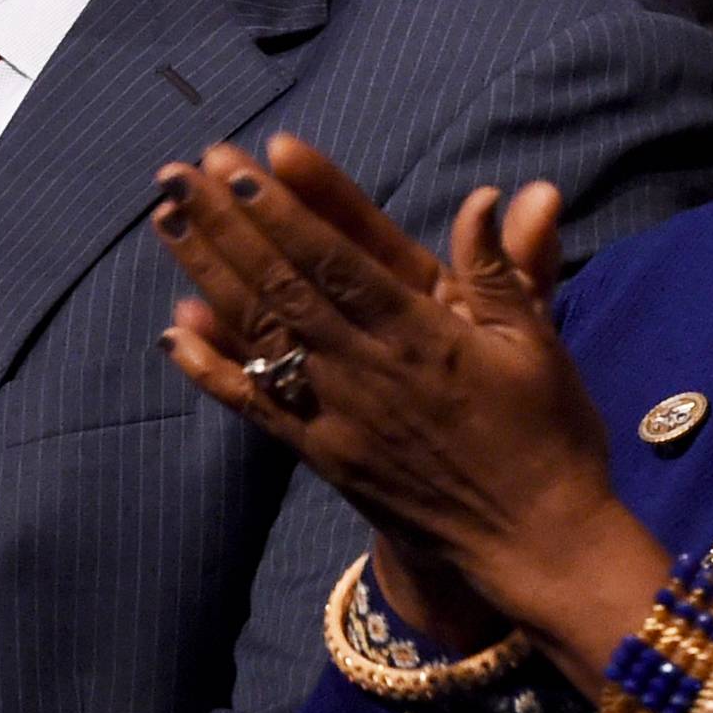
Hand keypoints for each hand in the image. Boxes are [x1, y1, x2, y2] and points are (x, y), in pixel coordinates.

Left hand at [151, 135, 666, 683]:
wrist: (535, 544)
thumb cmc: (547, 435)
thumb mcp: (538, 343)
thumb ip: (502, 268)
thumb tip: (488, 195)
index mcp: (421, 333)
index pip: (338, 260)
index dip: (283, 212)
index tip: (236, 168)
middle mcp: (367, 369)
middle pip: (283, 284)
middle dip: (225, 225)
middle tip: (176, 174)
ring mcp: (337, 414)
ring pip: (260, 334)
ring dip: (208, 275)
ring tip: (166, 222)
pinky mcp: (322, 455)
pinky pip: (257, 407)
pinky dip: (212, 369)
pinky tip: (173, 332)